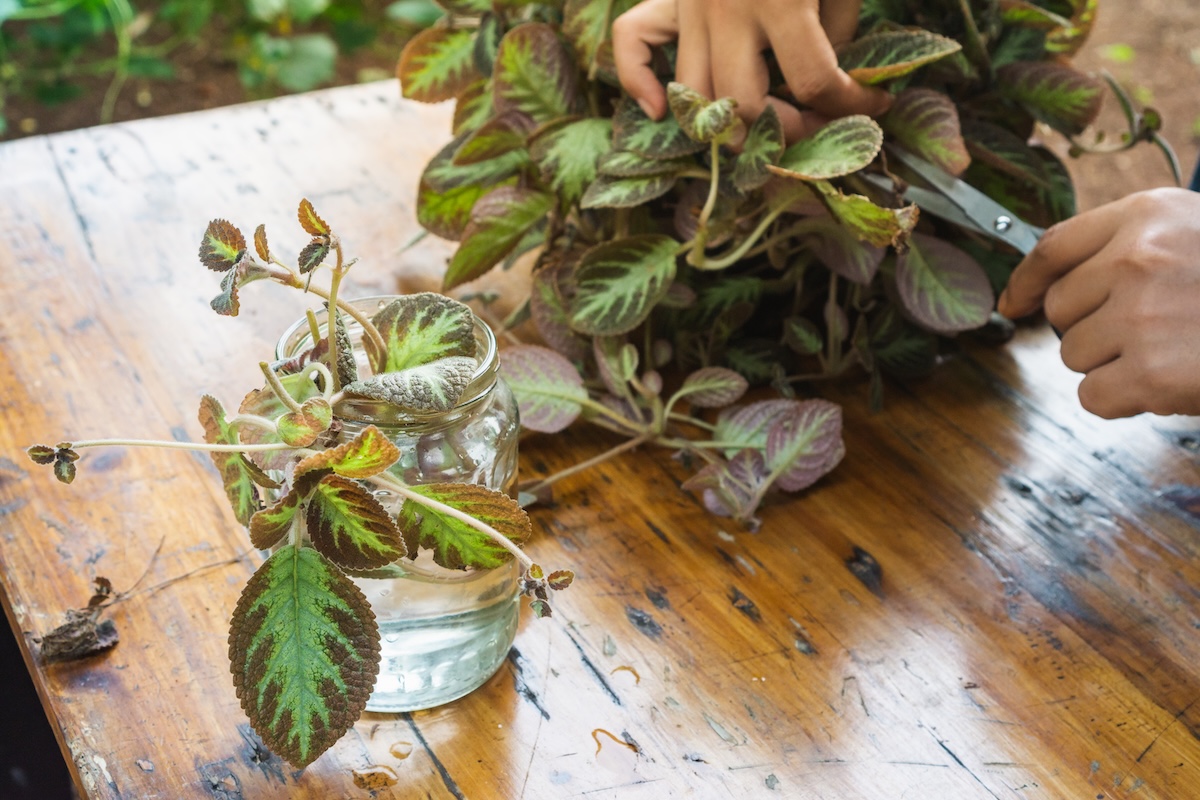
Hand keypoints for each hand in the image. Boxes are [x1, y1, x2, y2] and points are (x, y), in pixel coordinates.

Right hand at [611, 0, 891, 143]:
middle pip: (743, 104)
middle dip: (782, 130)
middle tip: (812, 124)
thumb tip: (818, 85)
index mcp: (783, 1)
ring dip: (725, 125)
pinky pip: (632, 43)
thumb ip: (835, 30)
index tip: (875, 103)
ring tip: (760, 126)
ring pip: (694, 95)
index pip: (814, 82)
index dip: (849, 103)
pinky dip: (638, 81)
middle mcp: (728, 10)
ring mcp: (694, 6)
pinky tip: (657, 110)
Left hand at [997, 188, 1199, 418]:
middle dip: (1093, 325)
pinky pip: (1093, 396)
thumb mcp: (1191, 232)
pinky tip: (1168, 380)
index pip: (1053, 247)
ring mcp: (1143, 316)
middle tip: (1151, 327)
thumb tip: (1037, 291)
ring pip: (1075, 354)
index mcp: (1146, 215)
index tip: (1015, 302)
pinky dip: (1123, 399)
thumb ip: (1124, 245)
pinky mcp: (1152, 374)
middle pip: (1061, 309)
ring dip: (1112, 362)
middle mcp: (1137, 259)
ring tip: (1172, 348)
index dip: (1026, 280)